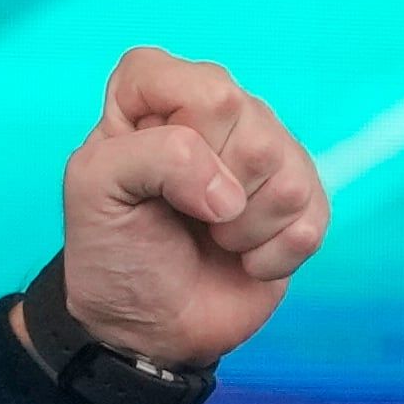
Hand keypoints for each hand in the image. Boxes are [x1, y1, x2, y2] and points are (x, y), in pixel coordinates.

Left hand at [52, 50, 326, 369]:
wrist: (147, 325)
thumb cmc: (113, 251)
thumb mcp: (93, 192)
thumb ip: (150, 156)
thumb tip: (228, 190)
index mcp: (152, 97)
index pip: (178, 77)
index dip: (173, 133)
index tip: (147, 175)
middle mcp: (218, 113)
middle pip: (248, 123)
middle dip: (208, 189)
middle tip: (181, 214)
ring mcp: (267, 153)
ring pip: (285, 173)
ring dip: (239, 227)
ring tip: (210, 236)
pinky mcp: (305, 200)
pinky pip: (311, 219)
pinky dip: (269, 255)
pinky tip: (242, 257)